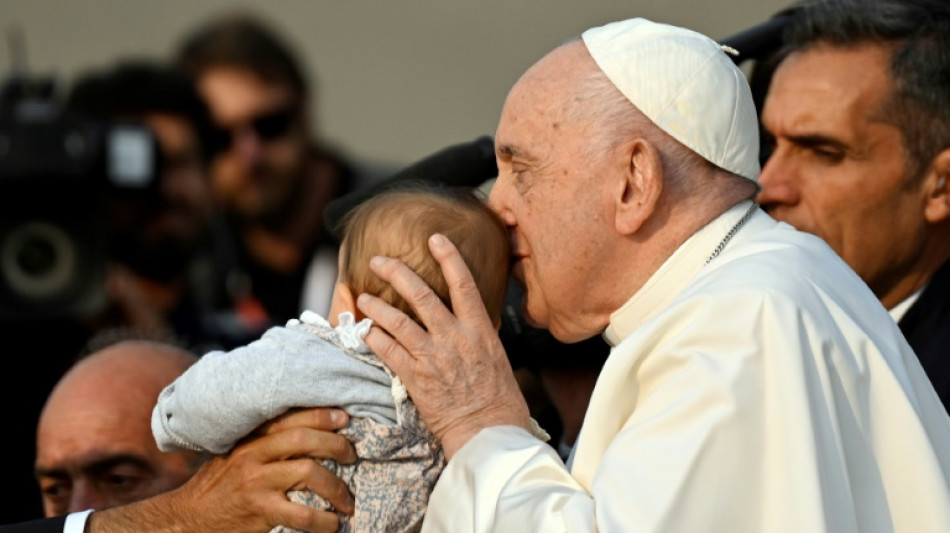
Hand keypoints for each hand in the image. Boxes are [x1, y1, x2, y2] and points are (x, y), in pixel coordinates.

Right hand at [88, 408, 355, 532]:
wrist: (189, 518)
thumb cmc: (220, 484)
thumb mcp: (237, 453)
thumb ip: (265, 440)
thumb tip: (311, 430)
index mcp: (251, 436)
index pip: (291, 416)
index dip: (322, 414)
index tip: (345, 417)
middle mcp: (253, 453)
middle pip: (304, 439)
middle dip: (337, 445)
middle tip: (352, 456)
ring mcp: (256, 481)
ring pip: (309, 472)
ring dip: (337, 487)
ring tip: (348, 501)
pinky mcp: (259, 510)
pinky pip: (302, 513)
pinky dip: (324, 520)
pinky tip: (333, 524)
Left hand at [357, 233, 530, 457]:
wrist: (489, 432)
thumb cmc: (499, 401)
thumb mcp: (496, 358)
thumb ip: (479, 336)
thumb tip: (472, 321)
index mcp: (479, 329)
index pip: (463, 282)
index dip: (448, 256)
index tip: (435, 239)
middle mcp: (455, 337)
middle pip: (421, 294)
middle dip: (396, 272)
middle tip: (379, 260)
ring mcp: (433, 357)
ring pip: (397, 321)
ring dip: (376, 307)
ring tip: (362, 297)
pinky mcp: (416, 378)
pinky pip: (388, 351)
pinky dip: (374, 338)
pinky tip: (364, 331)